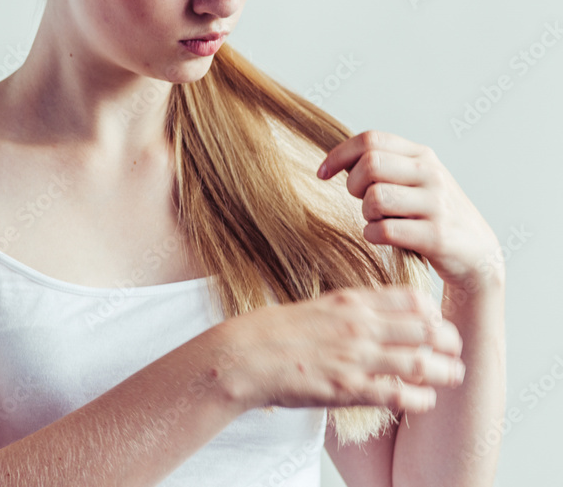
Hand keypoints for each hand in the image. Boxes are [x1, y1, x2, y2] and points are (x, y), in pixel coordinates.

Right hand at [225, 286, 464, 412]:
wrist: (245, 356)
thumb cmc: (274, 332)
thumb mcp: (317, 307)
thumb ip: (348, 310)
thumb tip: (373, 313)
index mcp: (350, 301)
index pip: (411, 299)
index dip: (432, 311)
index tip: (437, 322)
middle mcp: (359, 326)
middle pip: (425, 329)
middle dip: (448, 341)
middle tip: (455, 350)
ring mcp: (355, 357)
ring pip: (419, 363)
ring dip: (444, 372)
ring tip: (454, 376)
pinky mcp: (348, 388)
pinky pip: (397, 395)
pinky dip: (419, 399)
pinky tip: (425, 400)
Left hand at [316, 130, 503, 289]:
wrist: (477, 255)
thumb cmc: (431, 215)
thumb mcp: (415, 181)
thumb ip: (385, 165)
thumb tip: (338, 159)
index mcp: (422, 155)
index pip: (370, 139)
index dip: (339, 155)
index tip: (323, 173)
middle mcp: (431, 174)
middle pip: (370, 165)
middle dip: (353, 186)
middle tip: (360, 202)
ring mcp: (437, 204)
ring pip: (375, 198)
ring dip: (366, 214)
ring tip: (377, 220)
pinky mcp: (437, 236)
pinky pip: (385, 230)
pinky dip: (373, 235)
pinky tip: (381, 237)